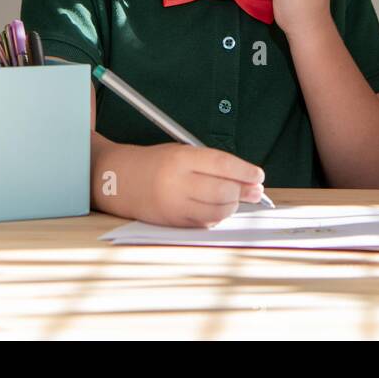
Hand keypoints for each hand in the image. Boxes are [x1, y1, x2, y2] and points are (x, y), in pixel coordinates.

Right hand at [135, 143, 264, 227]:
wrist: (120, 180)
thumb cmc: (158, 164)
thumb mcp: (184, 153)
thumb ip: (215, 166)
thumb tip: (251, 182)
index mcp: (180, 159)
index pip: (222, 165)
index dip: (245, 172)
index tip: (258, 175)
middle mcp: (176, 183)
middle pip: (223, 191)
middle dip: (244, 192)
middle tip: (253, 190)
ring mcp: (174, 206)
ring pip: (218, 211)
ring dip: (233, 206)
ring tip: (234, 198)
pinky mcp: (172, 223)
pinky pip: (205, 223)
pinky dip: (217, 216)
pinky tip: (216, 207)